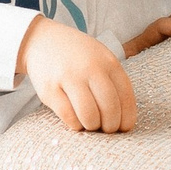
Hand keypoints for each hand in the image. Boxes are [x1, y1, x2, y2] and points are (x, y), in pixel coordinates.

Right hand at [19, 18, 138, 132]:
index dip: (127, 118)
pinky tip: (76, 121)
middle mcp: (91, 68)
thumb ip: (113, 82)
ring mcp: (69, 78)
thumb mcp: (102, 59)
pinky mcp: (50, 89)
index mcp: (109, 62)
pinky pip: (68, 116)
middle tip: (106, 129)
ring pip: (89, 115)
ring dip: (93, 126)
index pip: (126, 96)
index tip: (124, 127)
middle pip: (109, 108)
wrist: (43, 40)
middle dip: (110, 126)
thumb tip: (123, 119)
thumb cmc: (79, 56)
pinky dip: (75, 124)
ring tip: (91, 124)